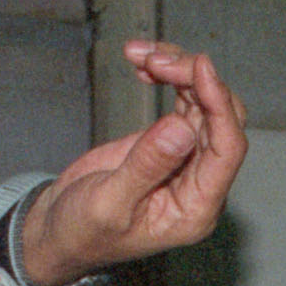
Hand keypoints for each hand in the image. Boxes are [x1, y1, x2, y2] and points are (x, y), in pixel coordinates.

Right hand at [15, 40, 249, 285]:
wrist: (58, 231)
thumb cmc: (83, 231)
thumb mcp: (110, 203)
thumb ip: (147, 166)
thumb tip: (183, 129)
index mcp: (196, 208)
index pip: (227, 150)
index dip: (218, 105)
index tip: (199, 67)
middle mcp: (199, 182)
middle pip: (221, 118)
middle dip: (195, 80)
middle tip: (155, 60)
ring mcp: (186, 159)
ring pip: (203, 102)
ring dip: (177, 70)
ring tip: (139, 54)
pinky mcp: (168, 140)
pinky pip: (183, 100)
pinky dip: (166, 76)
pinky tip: (142, 63)